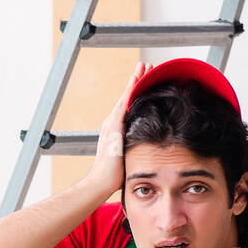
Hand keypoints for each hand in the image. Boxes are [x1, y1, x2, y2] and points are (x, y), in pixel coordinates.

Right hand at [87, 61, 152, 193]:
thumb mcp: (127, 158)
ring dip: (136, 80)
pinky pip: (123, 103)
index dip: (137, 92)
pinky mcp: (113, 126)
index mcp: (116, 130)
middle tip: (147, 65)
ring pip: (126, 96)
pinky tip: (136, 79)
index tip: (146, 79)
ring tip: (144, 66)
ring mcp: (111, 124)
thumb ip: (134, 150)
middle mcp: (112, 124)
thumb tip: (147, 152)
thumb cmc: (113, 176)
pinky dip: (129, 90)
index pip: (128, 106)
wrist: (100, 182)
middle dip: (137, 80)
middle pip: (127, 97)